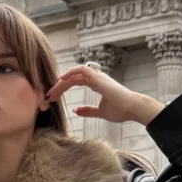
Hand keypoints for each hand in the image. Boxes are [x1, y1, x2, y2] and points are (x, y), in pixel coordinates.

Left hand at [46, 66, 163, 125]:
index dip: (62, 89)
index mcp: (96, 83)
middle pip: (72, 78)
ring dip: (61, 82)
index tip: (53, 98)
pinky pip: (82, 70)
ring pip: (75, 75)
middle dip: (59, 87)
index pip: (75, 82)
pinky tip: (61, 79)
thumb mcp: (100, 112)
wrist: (133, 109)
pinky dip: (71, 72)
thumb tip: (75, 110)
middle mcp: (96, 78)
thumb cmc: (121, 110)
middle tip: (48, 96)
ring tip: (52, 92)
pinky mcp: (99, 79)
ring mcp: (98, 77)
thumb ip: (88, 111)